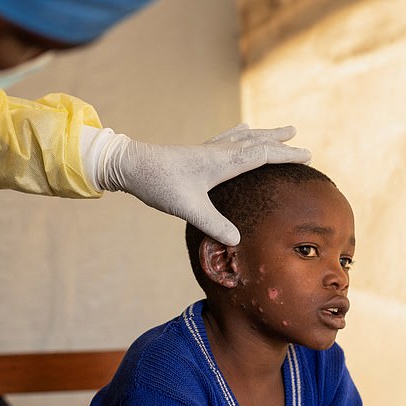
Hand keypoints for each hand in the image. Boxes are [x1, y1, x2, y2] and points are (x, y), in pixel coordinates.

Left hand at [95, 124, 310, 245]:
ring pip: (242, 137)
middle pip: (255, 140)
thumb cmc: (160, 185)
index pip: (262, 154)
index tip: (308, 155)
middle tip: (296, 133)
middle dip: (278, 140)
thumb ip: (214, 224)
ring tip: (277, 131)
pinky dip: (239, 134)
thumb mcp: (189, 208)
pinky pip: (226, 139)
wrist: (131, 166)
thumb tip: (237, 241)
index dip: (286, 155)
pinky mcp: (195, 152)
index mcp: (222, 162)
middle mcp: (218, 151)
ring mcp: (206, 150)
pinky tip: (238, 132)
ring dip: (262, 134)